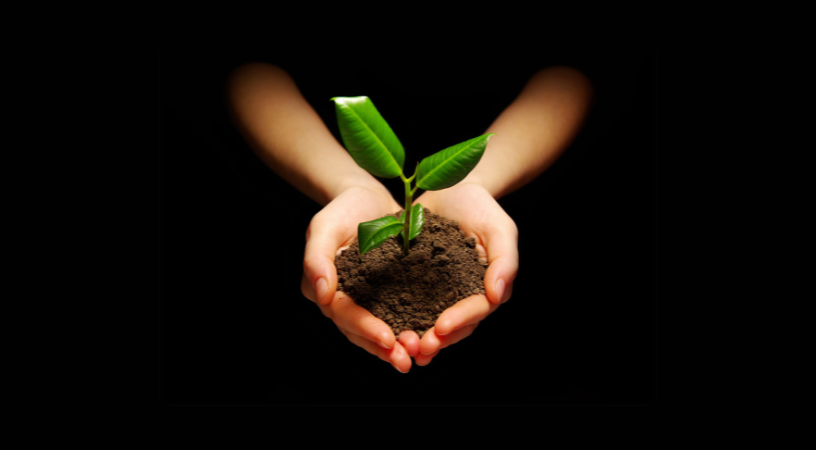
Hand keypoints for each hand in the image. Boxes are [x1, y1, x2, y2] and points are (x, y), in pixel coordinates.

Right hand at [300, 185, 415, 372]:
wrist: (370, 198)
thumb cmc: (344, 207)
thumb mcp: (325, 225)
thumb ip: (317, 257)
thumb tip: (322, 296)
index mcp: (322, 288)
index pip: (342, 314)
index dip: (364, 329)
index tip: (388, 338)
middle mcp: (340, 300)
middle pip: (359, 331)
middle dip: (382, 349)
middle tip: (405, 361)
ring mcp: (363, 300)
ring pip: (377, 331)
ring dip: (396, 348)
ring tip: (418, 358)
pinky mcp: (385, 295)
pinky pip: (396, 317)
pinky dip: (409, 330)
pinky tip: (428, 340)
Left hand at [397, 182, 518, 365]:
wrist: (448, 187)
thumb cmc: (480, 206)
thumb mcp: (499, 227)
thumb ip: (505, 260)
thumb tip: (497, 295)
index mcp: (486, 287)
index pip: (477, 310)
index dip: (461, 321)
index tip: (441, 327)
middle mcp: (463, 296)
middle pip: (453, 326)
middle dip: (437, 340)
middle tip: (418, 349)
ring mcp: (438, 293)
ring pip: (430, 323)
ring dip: (417, 338)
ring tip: (401, 348)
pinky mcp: (414, 285)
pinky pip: (406, 306)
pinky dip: (398, 320)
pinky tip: (383, 329)